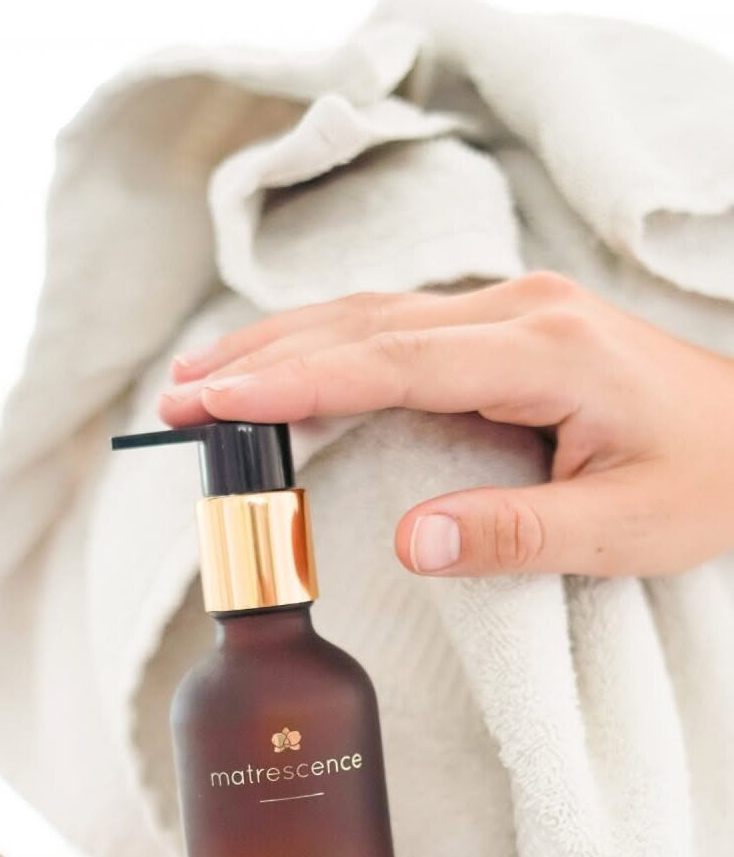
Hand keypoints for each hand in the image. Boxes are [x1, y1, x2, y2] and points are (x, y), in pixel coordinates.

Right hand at [159, 273, 733, 577]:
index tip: (214, 402)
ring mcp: (510, 313)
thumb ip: (515, 532)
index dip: (294, 380)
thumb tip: (407, 543)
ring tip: (203, 380)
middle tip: (176, 397)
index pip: (390, 361)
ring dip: (281, 346)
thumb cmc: (708, 481)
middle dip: (261, 358)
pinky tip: (285, 370)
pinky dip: (325, 348)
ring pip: (370, 318)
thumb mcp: (625, 527)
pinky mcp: (504, 330)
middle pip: (362, 325)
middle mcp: (517, 314)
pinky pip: (394, 331)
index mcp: (542, 351)